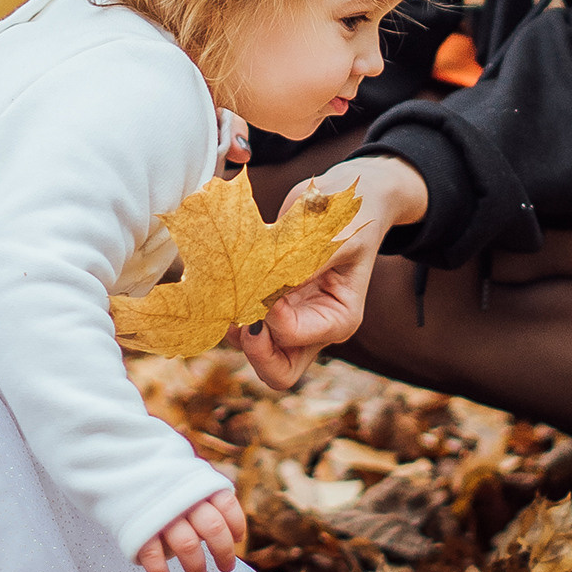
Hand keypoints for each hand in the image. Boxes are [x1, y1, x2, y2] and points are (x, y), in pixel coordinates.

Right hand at [134, 486, 246, 571]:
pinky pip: (153, 556)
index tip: (237, 539)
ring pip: (188, 546)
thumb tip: (229, 533)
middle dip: (223, 553)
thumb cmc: (163, 485)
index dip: (236, 524)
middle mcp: (184, 499)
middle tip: (226, 568)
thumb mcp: (187, 481)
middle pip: (213, 528)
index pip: (226, 505)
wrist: (120, 473)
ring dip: (197, 569)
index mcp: (198, 485)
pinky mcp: (140, 529)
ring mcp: (162, 515)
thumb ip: (206, 500)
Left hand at [236, 156, 427, 382]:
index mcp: (338, 319)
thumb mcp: (334, 236)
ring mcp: (288, 319)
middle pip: (278, 372)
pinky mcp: (268, 303)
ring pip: (252, 350)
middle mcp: (313, 329)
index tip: (263, 279)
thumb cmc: (350, 216)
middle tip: (238, 314)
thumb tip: (265, 290)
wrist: (347, 199)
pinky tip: (220, 282)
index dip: (270, 313)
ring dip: (233, 328)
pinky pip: (240, 323)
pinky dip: (226, 308)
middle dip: (254, 350)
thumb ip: (303, 264)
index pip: (294, 336)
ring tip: (225, 290)